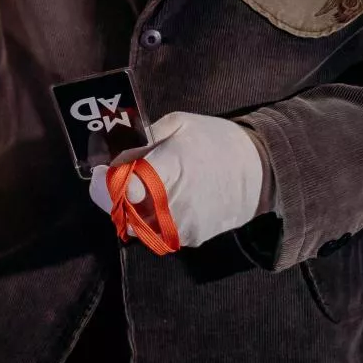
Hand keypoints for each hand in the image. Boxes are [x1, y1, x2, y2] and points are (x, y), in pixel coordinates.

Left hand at [86, 112, 265, 248]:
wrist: (261, 170)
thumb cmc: (216, 141)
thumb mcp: (179, 124)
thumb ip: (143, 142)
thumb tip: (113, 160)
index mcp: (172, 167)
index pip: (126, 189)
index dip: (105, 184)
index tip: (102, 173)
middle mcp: (177, 202)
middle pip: (125, 212)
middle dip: (113, 198)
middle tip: (117, 180)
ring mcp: (185, 225)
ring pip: (138, 228)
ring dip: (130, 211)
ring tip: (143, 188)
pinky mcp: (193, 238)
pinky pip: (157, 234)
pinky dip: (151, 220)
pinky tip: (163, 200)